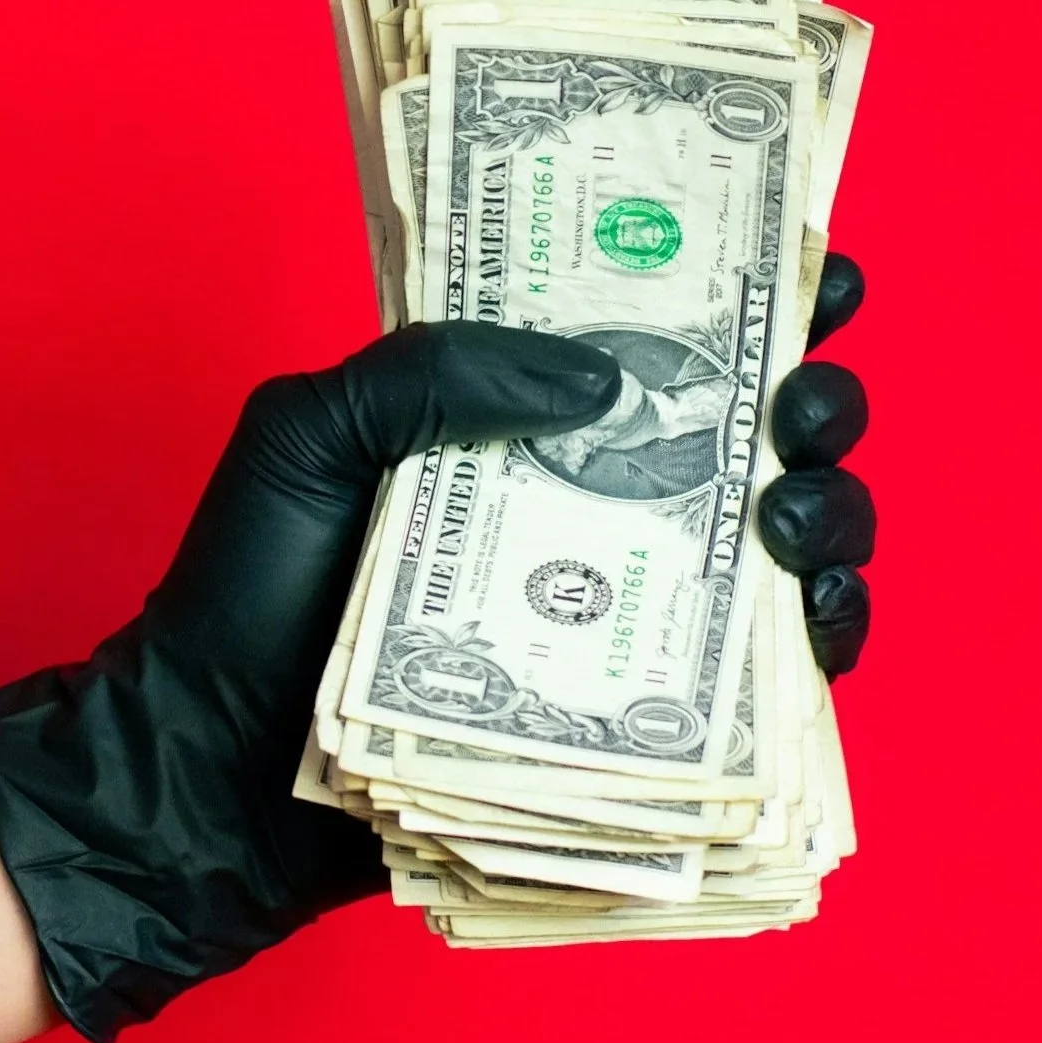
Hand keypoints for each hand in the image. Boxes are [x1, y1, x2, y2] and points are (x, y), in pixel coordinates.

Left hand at [0, 256, 877, 1042]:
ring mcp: (613, 611)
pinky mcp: (631, 718)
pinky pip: (758, 683)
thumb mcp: (308, 433)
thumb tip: (600, 379)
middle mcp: (581, 507)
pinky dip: (812, 644)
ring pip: (777, 548)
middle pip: (745, 437)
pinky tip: (814, 614)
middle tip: (797, 408)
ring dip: (826, 514)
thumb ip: (433, 371)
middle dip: (807, 404)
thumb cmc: (243, 590)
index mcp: (511, 420)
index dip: (751, 298)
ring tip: (791, 512)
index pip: (650, 338)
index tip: (818, 276)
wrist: (215, 766)